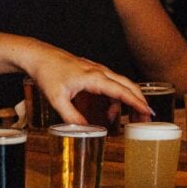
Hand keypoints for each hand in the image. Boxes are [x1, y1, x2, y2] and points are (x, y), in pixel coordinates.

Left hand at [26, 46, 148, 123]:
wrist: (38, 56)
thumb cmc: (47, 73)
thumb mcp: (57, 99)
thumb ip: (72, 117)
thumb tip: (86, 131)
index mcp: (94, 77)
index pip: (122, 91)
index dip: (136, 103)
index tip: (148, 112)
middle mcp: (100, 72)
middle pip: (128, 86)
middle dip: (139, 102)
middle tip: (146, 119)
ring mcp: (97, 70)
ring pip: (121, 85)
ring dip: (129, 101)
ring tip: (129, 119)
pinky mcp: (93, 72)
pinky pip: (111, 85)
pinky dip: (116, 98)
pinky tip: (110, 112)